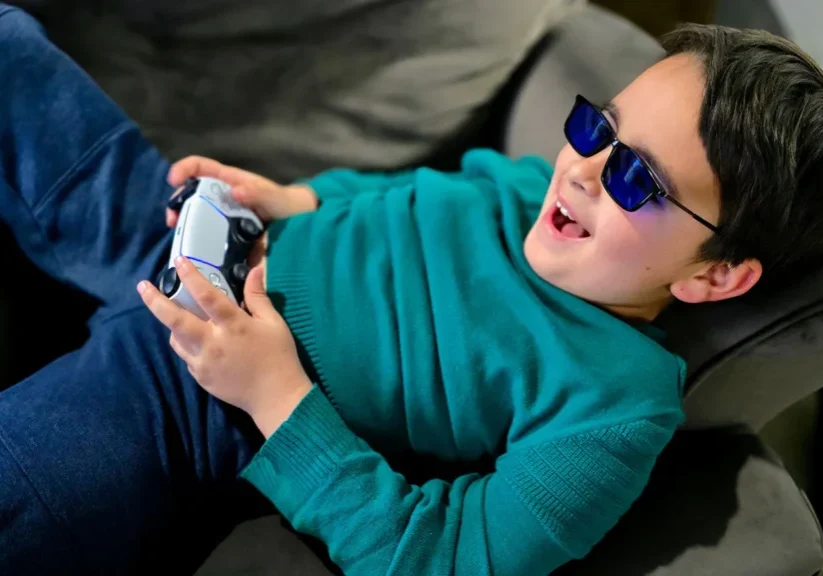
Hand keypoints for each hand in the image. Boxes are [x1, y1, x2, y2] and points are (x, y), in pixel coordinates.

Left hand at [138, 256, 312, 437]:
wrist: (275, 396)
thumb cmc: (278, 356)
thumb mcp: (274, 323)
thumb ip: (258, 296)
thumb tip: (255, 270)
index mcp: (233, 326)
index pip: (207, 296)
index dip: (191, 277)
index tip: (179, 261)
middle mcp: (212, 343)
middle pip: (175, 320)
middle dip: (156, 302)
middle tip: (142, 286)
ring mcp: (203, 362)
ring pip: (175, 338)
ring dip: (172, 324)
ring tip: (175, 314)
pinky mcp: (200, 377)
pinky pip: (186, 355)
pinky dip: (186, 343)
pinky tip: (196, 340)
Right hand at [165, 156, 317, 227]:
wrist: (297, 222)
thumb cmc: (285, 202)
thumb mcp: (274, 196)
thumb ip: (259, 193)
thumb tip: (236, 191)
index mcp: (229, 180)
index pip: (201, 166)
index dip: (184, 168)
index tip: (173, 180)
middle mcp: (222, 194)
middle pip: (191, 192)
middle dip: (177, 202)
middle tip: (172, 220)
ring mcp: (223, 212)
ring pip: (196, 213)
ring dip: (184, 222)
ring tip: (179, 235)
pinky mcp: (226, 229)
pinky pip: (208, 231)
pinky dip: (198, 238)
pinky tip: (195, 249)